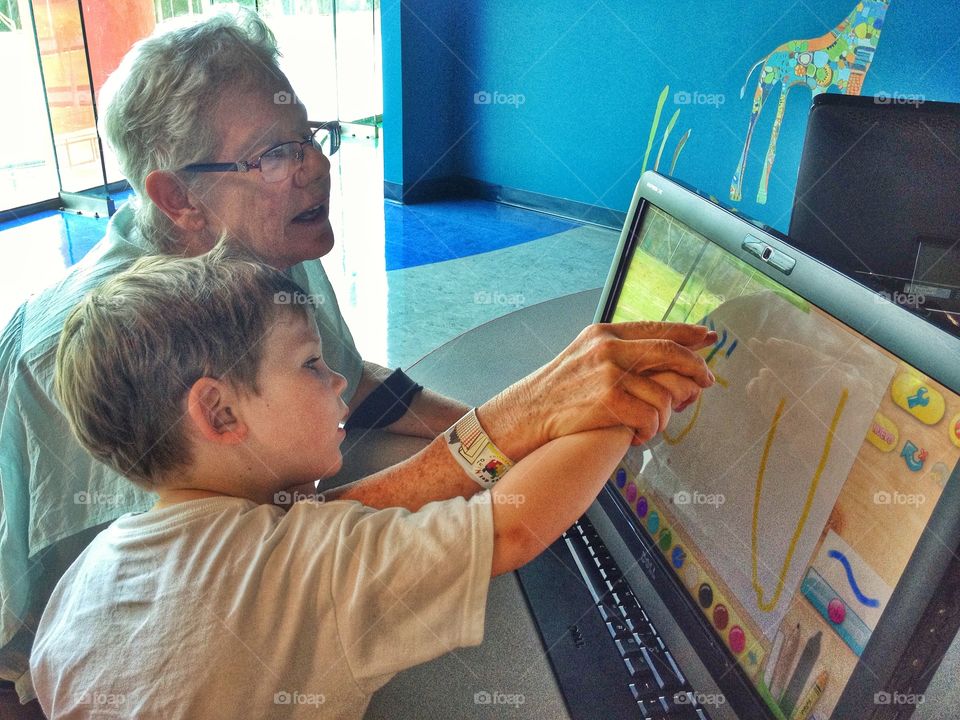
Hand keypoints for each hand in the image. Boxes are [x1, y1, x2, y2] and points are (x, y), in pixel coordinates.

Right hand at [478, 321, 716, 457]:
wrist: (523, 415)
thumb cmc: (556, 393)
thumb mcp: (583, 358)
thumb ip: (618, 354)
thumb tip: (662, 360)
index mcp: (604, 333)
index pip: (657, 328)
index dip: (689, 334)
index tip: (709, 339)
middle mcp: (608, 348)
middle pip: (671, 353)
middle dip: (696, 369)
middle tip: (706, 383)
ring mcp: (609, 373)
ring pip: (664, 395)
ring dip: (664, 416)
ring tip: (650, 425)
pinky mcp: (609, 401)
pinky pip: (651, 418)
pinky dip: (649, 431)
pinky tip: (637, 435)